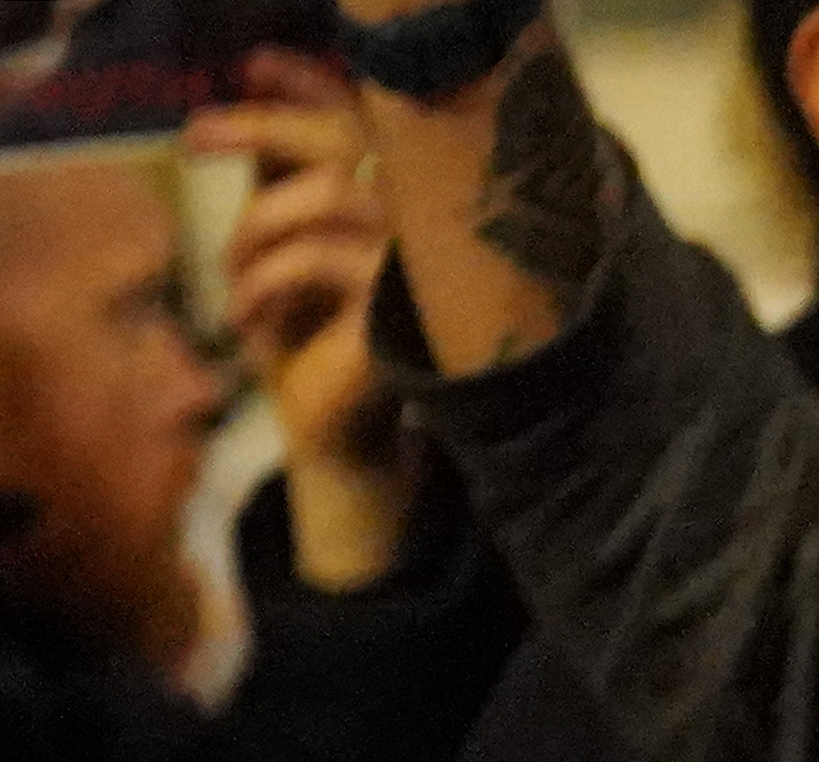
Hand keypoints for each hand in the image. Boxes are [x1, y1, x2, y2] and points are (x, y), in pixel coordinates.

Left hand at [192, 59, 409, 588]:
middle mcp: (426, 233)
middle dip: (265, 128)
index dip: (311, 87)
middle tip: (195, 136)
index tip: (253, 67)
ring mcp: (423, 270)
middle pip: (347, 143)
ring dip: (256, 226)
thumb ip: (279, 192)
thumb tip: (253, 127)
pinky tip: (244, 312)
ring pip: (330, 194)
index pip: (362, 126)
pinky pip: (319, 257)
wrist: (333, 439)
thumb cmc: (308, 346)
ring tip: (231, 274)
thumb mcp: (279, 254)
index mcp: (399, 215)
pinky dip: (264, 276)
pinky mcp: (402, 311)